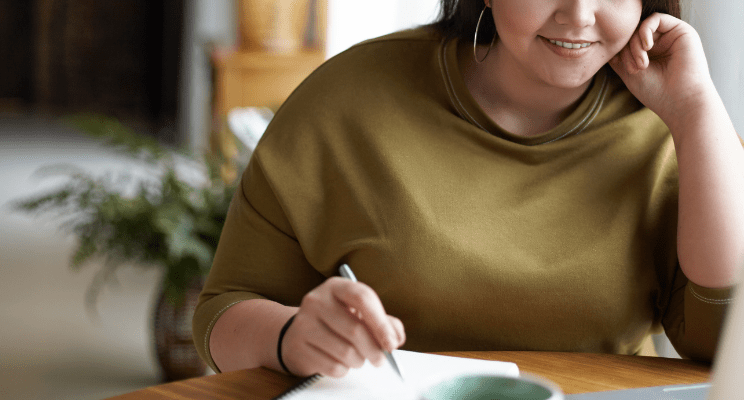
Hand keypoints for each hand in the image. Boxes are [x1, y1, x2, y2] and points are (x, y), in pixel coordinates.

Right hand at [280, 277, 405, 376]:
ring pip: (346, 352)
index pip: (362, 297)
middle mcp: (317, 300)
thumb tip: (396, 337)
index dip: (381, 322)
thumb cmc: (335, 322)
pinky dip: (344, 369)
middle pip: (355, 329)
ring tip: (358, 357)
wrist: (297, 334)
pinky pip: (333, 366)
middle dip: (374, 349)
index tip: (391, 342)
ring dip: (359, 360)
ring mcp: (304, 323)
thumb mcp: (358, 313)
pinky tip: (341, 362)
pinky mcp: (298, 346)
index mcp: (335, 286)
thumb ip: (383, 322)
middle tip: (381, 358)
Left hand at [608, 13, 716, 124]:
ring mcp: (670, 37)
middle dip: (626, 49)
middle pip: (632, 34)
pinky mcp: (681, 31)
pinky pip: (655, 18)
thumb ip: (619, 55)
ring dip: (635, 44)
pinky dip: (644, 31)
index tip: (621, 66)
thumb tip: (609, 43)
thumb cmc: (656, 91)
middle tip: (633, 68)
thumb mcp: (628, 72)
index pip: (626, 42)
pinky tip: (647, 48)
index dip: (619, 50)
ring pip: (641, 27)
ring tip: (642, 64)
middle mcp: (660, 44)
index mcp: (649, 55)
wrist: (681, 101)